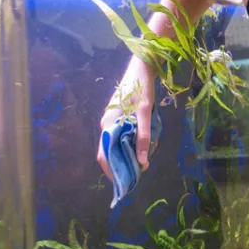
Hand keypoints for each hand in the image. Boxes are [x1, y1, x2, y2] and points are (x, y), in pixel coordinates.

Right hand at [97, 59, 156, 181]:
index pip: (104, 156)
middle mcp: (107, 125)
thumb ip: (143, 137)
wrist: (142, 65)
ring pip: (118, 145)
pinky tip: (145, 146)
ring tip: (145, 160)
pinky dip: (132, 144)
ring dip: (129, 154)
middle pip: (111, 153)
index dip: (112, 172)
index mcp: (108, 124)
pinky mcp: (120, 118)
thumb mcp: (144, 113)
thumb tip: (143, 163)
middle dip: (124, 165)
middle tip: (140, 173)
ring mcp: (112, 121)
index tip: (126, 183)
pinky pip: (123, 136)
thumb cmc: (141, 87)